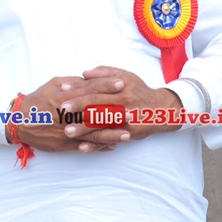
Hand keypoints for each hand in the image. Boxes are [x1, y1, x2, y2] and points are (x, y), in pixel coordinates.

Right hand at [12, 75, 126, 152]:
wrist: (20, 121)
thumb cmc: (38, 100)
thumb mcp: (54, 84)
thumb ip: (74, 82)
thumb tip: (91, 78)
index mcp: (65, 96)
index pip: (90, 89)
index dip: (107, 86)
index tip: (122, 83)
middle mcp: (67, 114)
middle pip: (94, 112)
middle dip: (114, 112)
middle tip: (132, 111)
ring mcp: (67, 131)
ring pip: (92, 133)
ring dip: (111, 134)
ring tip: (127, 133)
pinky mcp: (65, 144)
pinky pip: (85, 146)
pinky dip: (99, 147)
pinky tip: (113, 146)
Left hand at [58, 66, 182, 151]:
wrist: (162, 109)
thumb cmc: (139, 90)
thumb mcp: (125, 75)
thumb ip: (104, 73)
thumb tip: (84, 73)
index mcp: (119, 86)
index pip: (94, 87)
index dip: (77, 88)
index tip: (61, 89)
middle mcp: (122, 102)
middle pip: (96, 104)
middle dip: (77, 108)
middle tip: (60, 111)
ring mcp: (125, 119)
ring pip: (101, 124)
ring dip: (83, 129)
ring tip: (67, 131)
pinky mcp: (127, 133)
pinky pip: (108, 139)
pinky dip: (95, 145)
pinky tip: (82, 148)